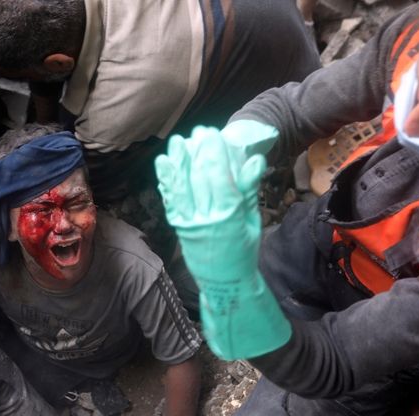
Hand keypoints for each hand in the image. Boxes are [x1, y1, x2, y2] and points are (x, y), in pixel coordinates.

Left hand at [155, 126, 289, 359]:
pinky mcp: (178, 226)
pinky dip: (167, 180)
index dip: (214, 154)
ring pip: (182, 187)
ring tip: (178, 141)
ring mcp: (190, 222)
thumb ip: (249, 189)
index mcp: (230, 215)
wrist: (224, 280)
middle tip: (198, 132)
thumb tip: (254, 160)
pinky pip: (170, 200)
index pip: (220, 178)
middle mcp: (207, 218)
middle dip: (198, 152)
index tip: (213, 135)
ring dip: (178, 162)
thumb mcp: (252, 219)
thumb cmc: (243, 248)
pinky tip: (164, 163)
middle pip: (199, 179)